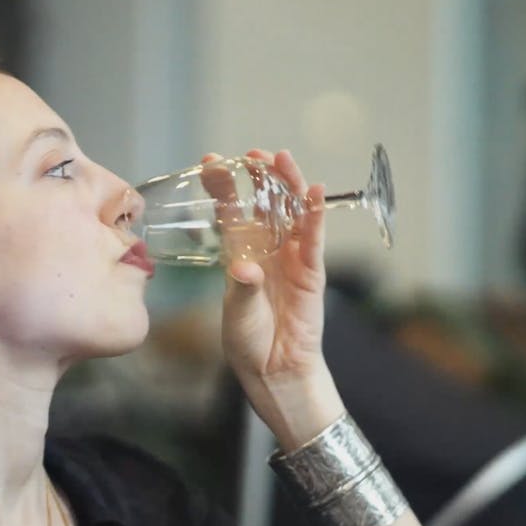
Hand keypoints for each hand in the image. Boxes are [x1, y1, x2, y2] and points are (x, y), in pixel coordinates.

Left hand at [203, 149, 343, 447]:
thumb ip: (242, 288)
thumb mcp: (237, 313)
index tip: (209, 160)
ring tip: (283, 160)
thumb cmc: (249, 341)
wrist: (275, 370)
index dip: (222, 185)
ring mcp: (291, 258)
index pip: (230, 211)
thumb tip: (244, 268)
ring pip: (292, 213)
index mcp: (239, 253)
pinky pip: (314, 240)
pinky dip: (316, 217)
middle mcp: (266, 249)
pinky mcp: (311, 272)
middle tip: (254, 154)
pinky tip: (316, 193)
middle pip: (265, 203)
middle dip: (260, 176)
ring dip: (288, 185)